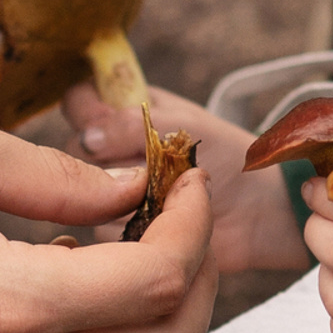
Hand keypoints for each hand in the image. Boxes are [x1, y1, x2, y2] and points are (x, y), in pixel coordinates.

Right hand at [0, 110, 218, 332]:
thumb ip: (53, 171)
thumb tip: (130, 185)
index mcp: (10, 303)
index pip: (160, 279)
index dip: (193, 221)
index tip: (183, 177)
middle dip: (198, 277)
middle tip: (179, 218)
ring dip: (161, 322)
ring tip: (136, 253)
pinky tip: (83, 293)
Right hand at [63, 78, 306, 274]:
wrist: (259, 213)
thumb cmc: (229, 157)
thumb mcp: (183, 126)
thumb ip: (134, 126)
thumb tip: (88, 137)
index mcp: (127, 111)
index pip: (81, 102)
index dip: (85, 112)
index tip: (102, 129)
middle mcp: (114, 150)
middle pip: (73, 151)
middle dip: (101, 163)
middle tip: (140, 170)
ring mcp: (114, 192)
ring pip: (82, 193)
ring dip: (114, 199)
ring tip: (154, 200)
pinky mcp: (122, 230)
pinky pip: (100, 230)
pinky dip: (121, 229)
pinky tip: (148, 226)